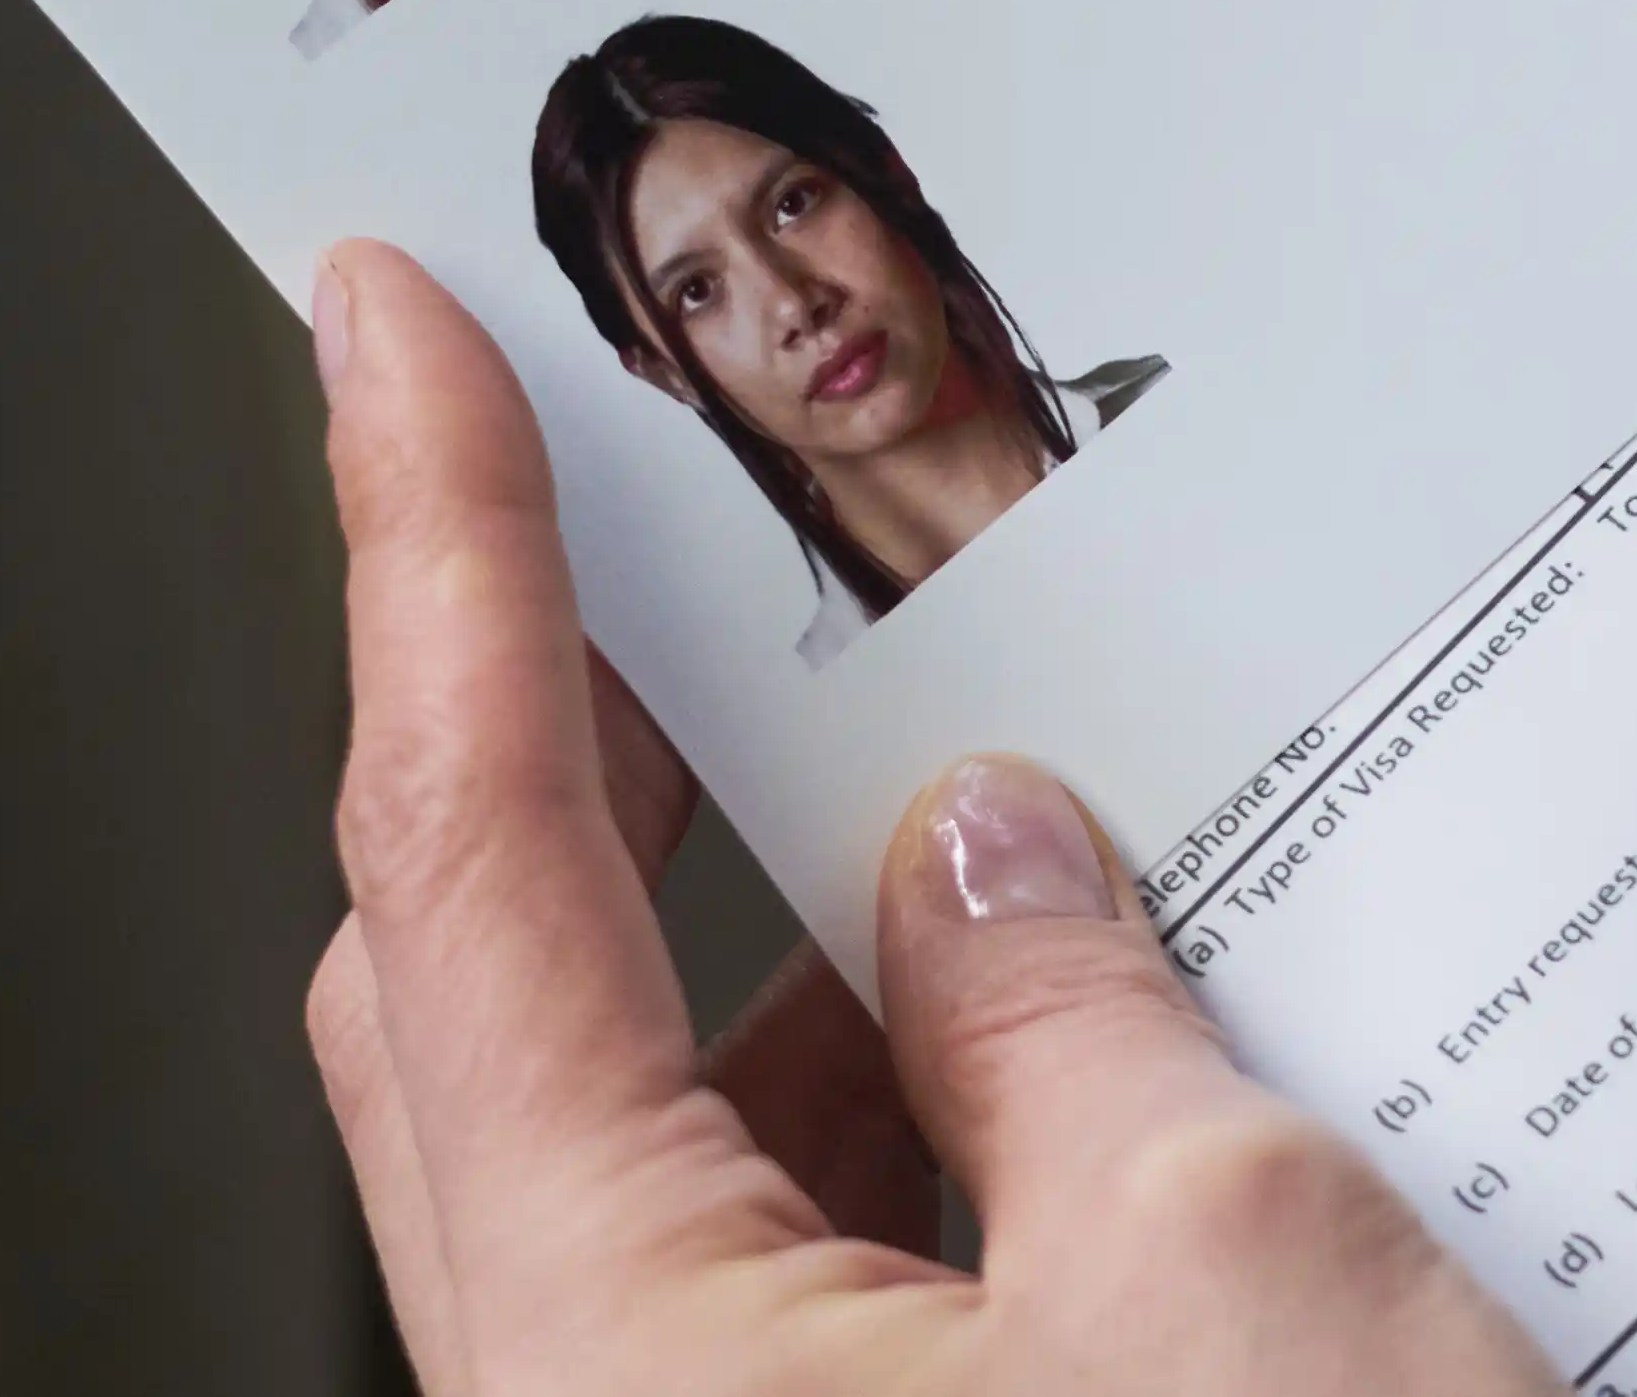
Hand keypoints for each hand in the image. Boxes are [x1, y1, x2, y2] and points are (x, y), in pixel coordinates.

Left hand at [304, 242, 1559, 1396]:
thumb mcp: (1231, 1266)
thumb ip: (1070, 1023)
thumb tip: (992, 853)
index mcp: (614, 1341)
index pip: (463, 861)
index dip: (436, 559)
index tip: (405, 340)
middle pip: (489, 992)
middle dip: (578, 725)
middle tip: (643, 507)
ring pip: (666, 1142)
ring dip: (805, 960)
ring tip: (1001, 791)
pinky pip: (809, 1263)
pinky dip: (918, 1113)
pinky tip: (1099, 1036)